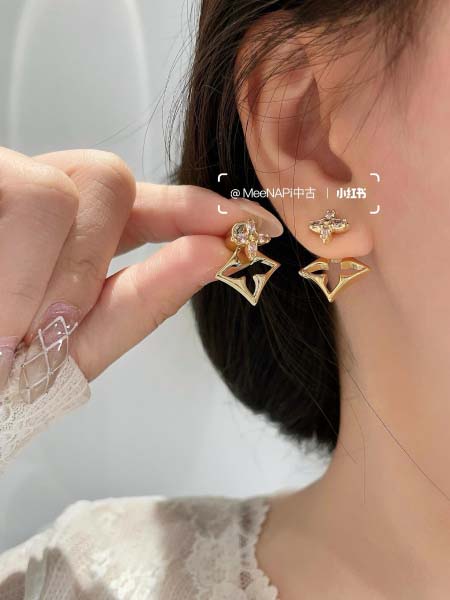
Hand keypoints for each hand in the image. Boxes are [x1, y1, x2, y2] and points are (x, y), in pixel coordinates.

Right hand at [0, 147, 282, 398]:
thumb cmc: (3, 373)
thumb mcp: (69, 346)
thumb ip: (136, 303)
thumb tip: (212, 251)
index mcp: (71, 234)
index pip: (150, 203)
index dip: (200, 207)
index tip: (249, 223)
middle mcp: (37, 197)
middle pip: (108, 178)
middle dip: (90, 259)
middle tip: (49, 325)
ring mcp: (2, 182)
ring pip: (55, 190)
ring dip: (43, 279)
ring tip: (6, 331)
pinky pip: (19, 195)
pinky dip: (15, 274)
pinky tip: (0, 316)